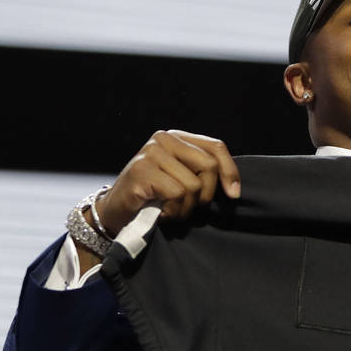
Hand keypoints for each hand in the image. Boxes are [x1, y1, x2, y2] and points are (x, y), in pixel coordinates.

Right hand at [94, 130, 240, 236]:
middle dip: (206, 194)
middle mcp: (164, 138)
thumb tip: (234, 187)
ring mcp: (151, 152)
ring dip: (187, 207)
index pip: (216, 147)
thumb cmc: (155, 198)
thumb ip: (202, 173)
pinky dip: (174, 210)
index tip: (234, 195)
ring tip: (171, 210)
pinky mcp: (141, 170)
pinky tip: (162, 212)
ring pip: (194, 184)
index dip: (230, 172)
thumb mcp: (182, 179)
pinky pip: (177, 193)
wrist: (117, 212)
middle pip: (209, 165)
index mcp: (178, 137)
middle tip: (189, 206)